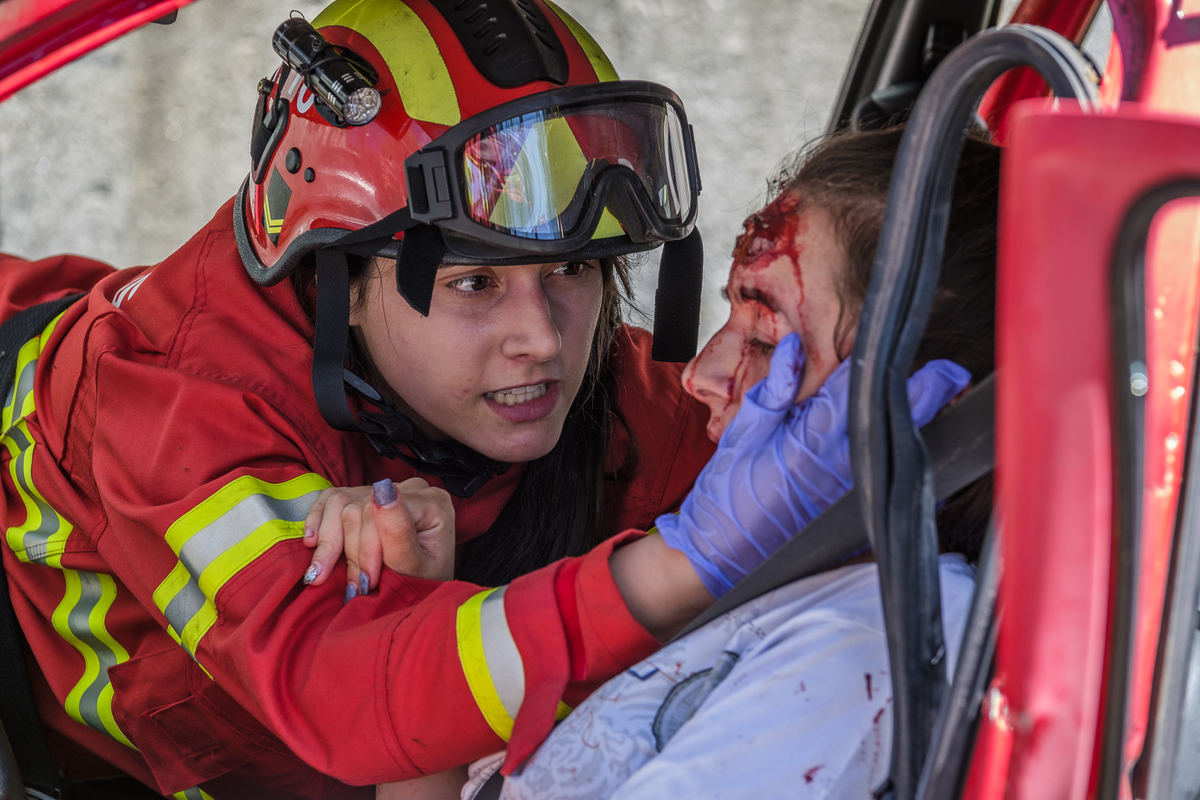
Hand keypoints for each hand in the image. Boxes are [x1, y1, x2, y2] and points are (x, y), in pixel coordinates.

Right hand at [302, 478, 455, 598]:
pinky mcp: (366, 497)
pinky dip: (317, 521)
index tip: (364, 583)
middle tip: (352, 586)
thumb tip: (382, 490)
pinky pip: (331, 498)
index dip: (366, 549)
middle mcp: (411, 489)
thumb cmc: (423, 583)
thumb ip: (398, 532)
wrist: (422, 590)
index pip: (380, 511)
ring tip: (325, 573)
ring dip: (329, 541)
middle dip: (350, 552)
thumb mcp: (416, 568)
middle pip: (357, 508)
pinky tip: (314, 544)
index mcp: (431, 502)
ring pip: (340, 502)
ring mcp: (387, 490)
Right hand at [656, 332, 970, 596]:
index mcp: (808, 441)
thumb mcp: (741, 433)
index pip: (862, 393)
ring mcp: (855, 498)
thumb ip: (773, 389)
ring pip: (907, 454)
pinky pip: (902, 491)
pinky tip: (918, 452)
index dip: (894, 370)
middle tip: (948, 375)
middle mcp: (839, 470)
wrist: (720, 556)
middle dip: (929, 394)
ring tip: (937, 406)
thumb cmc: (727, 495)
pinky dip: (915, 468)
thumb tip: (794, 346)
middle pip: (898, 421)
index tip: (919, 354)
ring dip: (926, 427)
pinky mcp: (861, 523)